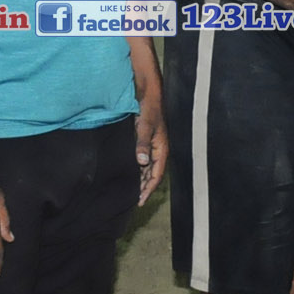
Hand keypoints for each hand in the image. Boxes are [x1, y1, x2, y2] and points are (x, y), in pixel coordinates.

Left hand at [134, 83, 168, 206]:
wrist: (150, 92)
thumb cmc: (149, 108)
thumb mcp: (145, 126)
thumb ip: (142, 143)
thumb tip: (142, 162)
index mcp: (162, 148)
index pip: (156, 175)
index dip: (149, 189)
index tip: (140, 200)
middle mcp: (159, 149)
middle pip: (153, 174)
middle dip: (145, 187)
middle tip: (135, 199)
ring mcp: (154, 145)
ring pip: (149, 168)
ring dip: (142, 178)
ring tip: (133, 190)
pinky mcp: (147, 140)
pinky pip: (145, 159)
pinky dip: (139, 168)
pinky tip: (132, 171)